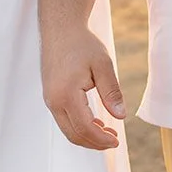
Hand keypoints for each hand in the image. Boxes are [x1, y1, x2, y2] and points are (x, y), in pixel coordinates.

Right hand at [42, 26, 126, 149]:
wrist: (60, 28)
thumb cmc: (82, 43)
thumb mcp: (103, 64)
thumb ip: (111, 92)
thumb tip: (121, 116)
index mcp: (66, 94)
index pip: (84, 128)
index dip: (101, 139)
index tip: (117, 141)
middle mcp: (53, 100)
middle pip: (73, 134)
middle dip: (94, 142)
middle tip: (114, 140)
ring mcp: (50, 99)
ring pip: (67, 129)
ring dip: (87, 136)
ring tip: (108, 132)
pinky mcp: (51, 95)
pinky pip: (64, 119)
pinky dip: (79, 126)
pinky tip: (95, 122)